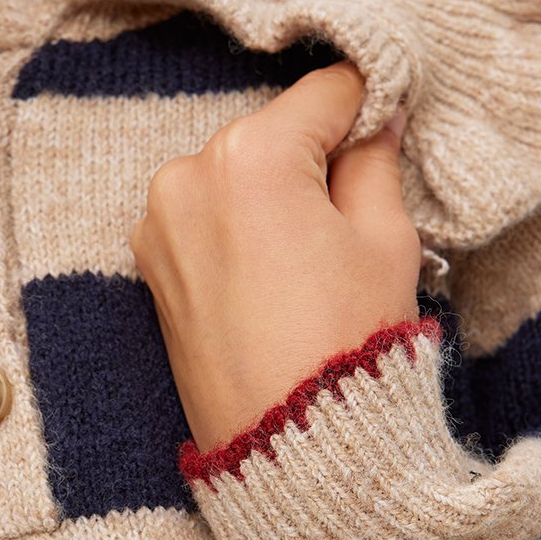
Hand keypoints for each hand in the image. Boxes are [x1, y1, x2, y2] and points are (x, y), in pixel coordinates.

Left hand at [128, 60, 421, 454]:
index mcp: (250, 154)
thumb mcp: (386, 240)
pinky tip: (276, 277)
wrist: (288, 447)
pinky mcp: (151, 263)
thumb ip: (374, 161)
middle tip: (355, 214)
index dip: (368, 107)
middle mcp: (188, 174)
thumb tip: (373, 120)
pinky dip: (240, 227)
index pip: (325, 92)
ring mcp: (159, 220)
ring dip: (274, 193)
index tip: (389, 130)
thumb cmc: (345, 343)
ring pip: (238, 174)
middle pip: (274, 132)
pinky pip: (206, 217)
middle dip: (316, 158)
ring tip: (312, 259)